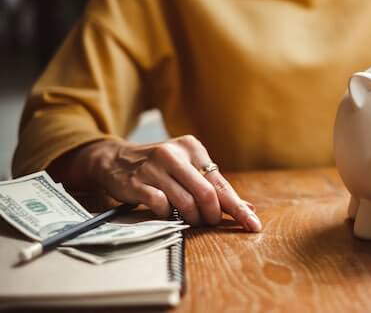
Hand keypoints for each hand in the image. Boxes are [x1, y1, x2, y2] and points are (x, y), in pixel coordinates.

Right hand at [63, 136, 261, 229]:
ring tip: (192, 220)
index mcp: (192, 148)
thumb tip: (247, 207)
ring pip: (186, 202)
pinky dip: (169, 215)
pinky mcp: (137, 183)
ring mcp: (154, 168)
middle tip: (210, 222)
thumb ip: (215, 187)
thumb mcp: (188, 168)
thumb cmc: (160, 167)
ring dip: (193, 218)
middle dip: (213, 214)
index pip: (220, 182)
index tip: (253, 224)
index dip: (238, 207)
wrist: (115, 159)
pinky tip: (167, 212)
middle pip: (206, 193)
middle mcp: (173, 154)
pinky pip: (161, 206)